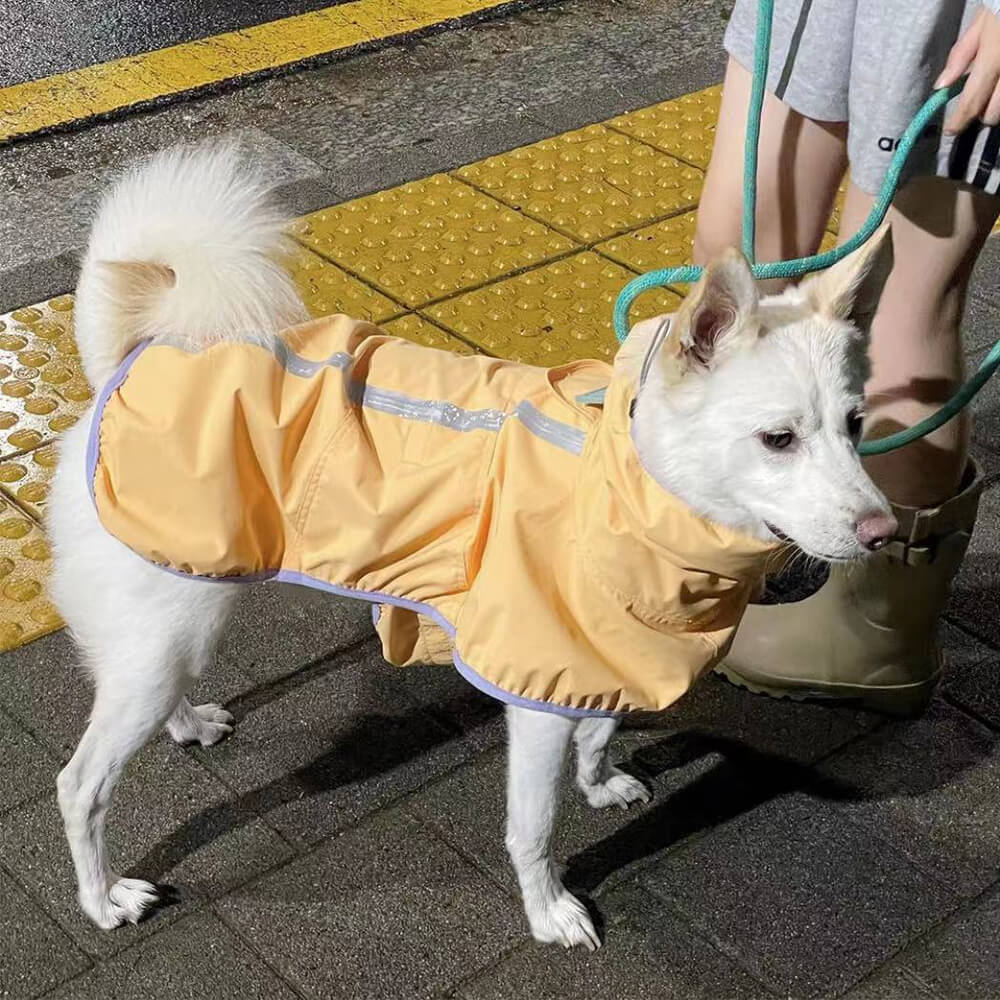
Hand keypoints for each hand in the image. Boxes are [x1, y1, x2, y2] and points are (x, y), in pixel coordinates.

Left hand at [936, 5, 999, 133]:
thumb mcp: (981, 23)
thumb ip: (961, 55)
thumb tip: (941, 86)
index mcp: (994, 59)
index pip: (972, 102)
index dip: (959, 121)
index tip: (951, 129)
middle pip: (993, 114)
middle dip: (980, 113)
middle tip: (975, 100)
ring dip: (996, 107)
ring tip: (991, 89)